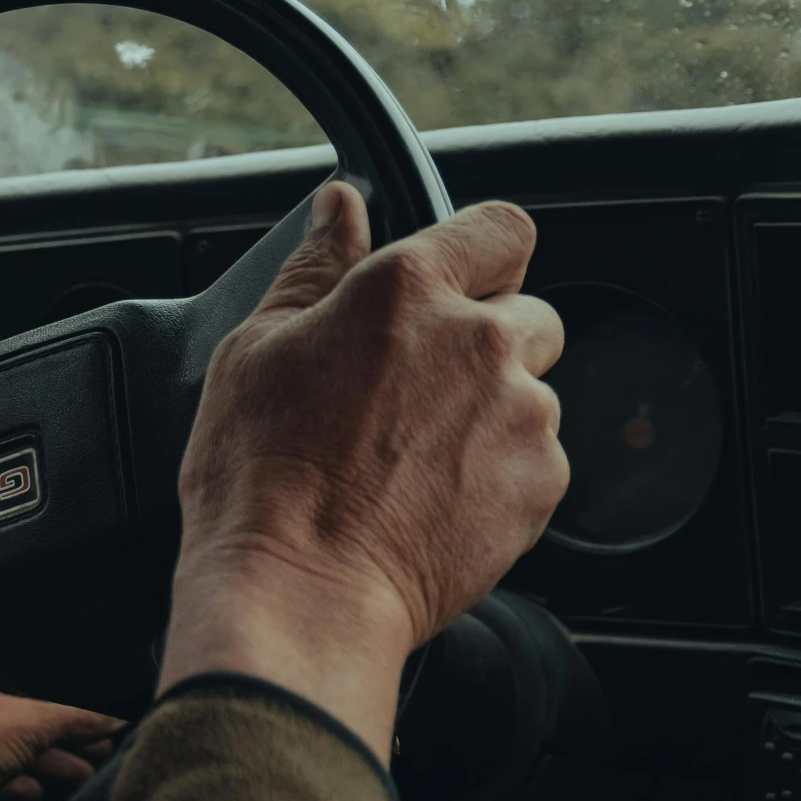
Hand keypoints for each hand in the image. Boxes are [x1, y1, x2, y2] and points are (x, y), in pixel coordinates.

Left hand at [0, 674, 123, 800]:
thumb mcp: (24, 721)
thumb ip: (70, 719)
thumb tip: (106, 718)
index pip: (29, 679)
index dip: (66, 701)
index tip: (96, 718)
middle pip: (20, 715)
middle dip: (61, 735)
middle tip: (97, 748)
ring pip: (5, 748)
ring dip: (43, 762)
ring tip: (79, 774)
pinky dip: (13, 785)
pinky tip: (35, 792)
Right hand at [158, 182, 567, 758]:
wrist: (302, 592)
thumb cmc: (262, 480)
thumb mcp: (257, 350)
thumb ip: (315, 267)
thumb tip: (341, 207)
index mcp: (407, 290)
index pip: (501, 228)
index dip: (482, 254)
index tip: (460, 284)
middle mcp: (480, 340)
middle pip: (528, 314)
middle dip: (487, 344)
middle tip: (417, 395)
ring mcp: (522, 414)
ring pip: (534, 393)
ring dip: (492, 414)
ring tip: (414, 462)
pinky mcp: (542, 484)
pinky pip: (537, 462)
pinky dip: (500, 477)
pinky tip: (434, 501)